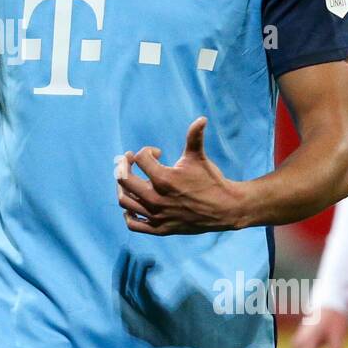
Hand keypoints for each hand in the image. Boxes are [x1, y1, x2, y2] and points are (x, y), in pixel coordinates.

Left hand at [117, 117, 248, 234]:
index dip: (147, 151)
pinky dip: (128, 214)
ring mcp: (157, 215)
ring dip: (122, 187)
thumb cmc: (211, 180)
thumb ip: (195, 137)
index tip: (158, 152)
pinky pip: (133, 224)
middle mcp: (156, 199)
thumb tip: (201, 118)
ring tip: (127, 179)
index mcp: (164, 179)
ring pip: (125, 201)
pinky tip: (133, 203)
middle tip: (128, 160)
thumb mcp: (199, 158)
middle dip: (123, 165)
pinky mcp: (160, 229)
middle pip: (124, 179)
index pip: (140, 158)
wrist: (225, 209)